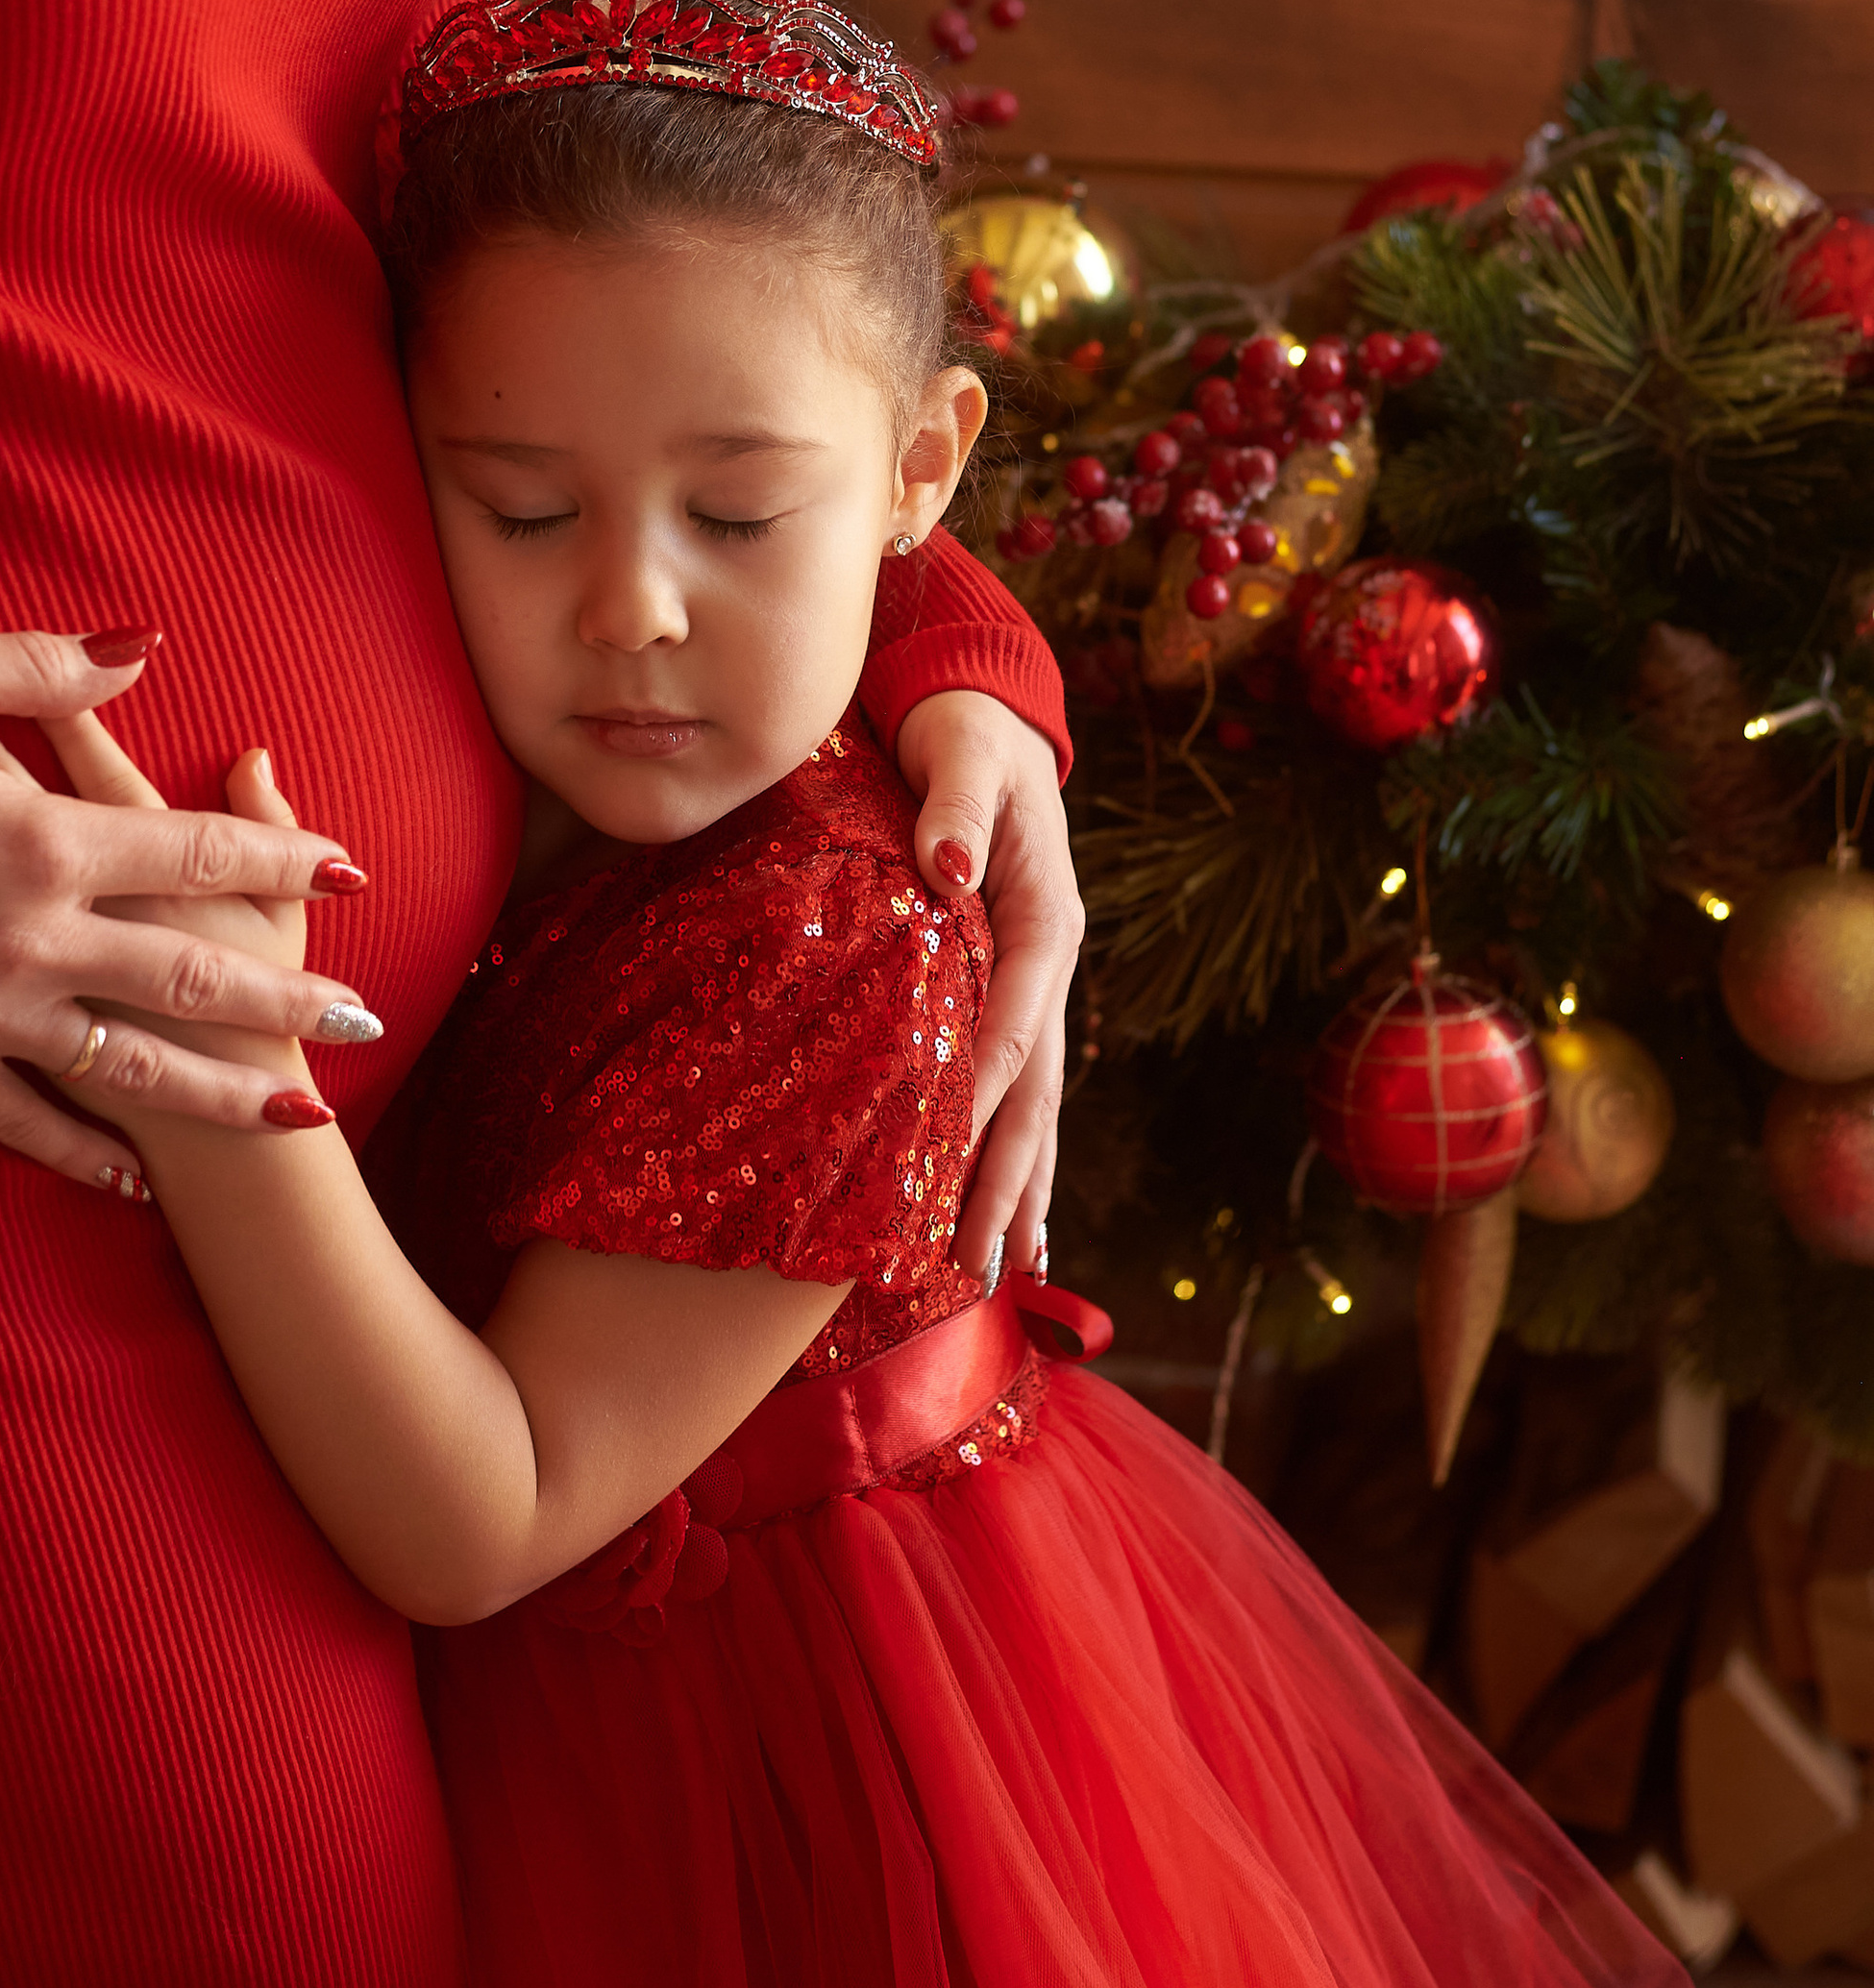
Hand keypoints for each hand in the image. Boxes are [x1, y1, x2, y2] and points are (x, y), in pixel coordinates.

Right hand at [0, 628, 374, 1188]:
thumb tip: (147, 650)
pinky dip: (88, 1155)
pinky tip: (142, 1181)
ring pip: (133, 1068)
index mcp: (45, 836)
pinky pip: (25, 1122)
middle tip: (371, 1018)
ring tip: (302, 1117)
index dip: (284, 861)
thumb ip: (52, 666)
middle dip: (293, 999)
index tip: (354, 873)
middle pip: (194, 973)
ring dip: (225, 1095)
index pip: (199, 853)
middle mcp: (32, 933)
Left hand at [893, 690, 1082, 1281]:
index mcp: (1045, 919)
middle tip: (976, 1266)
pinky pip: (1013, 1085)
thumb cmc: (964, 732)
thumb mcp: (963, 753)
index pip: (1011, 1025)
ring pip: (1032, 1104)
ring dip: (1016, 1187)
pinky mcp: (1005, 990)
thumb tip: (954, 872)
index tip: (939, 1160)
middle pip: (1034, 1091)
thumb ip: (957, 809)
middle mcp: (1049, 966)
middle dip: (1007, 1181)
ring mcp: (1034, 985)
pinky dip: (1007, 1152)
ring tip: (1000, 1274)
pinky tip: (998, 1216)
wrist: (980, 713)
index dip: (978, 1095)